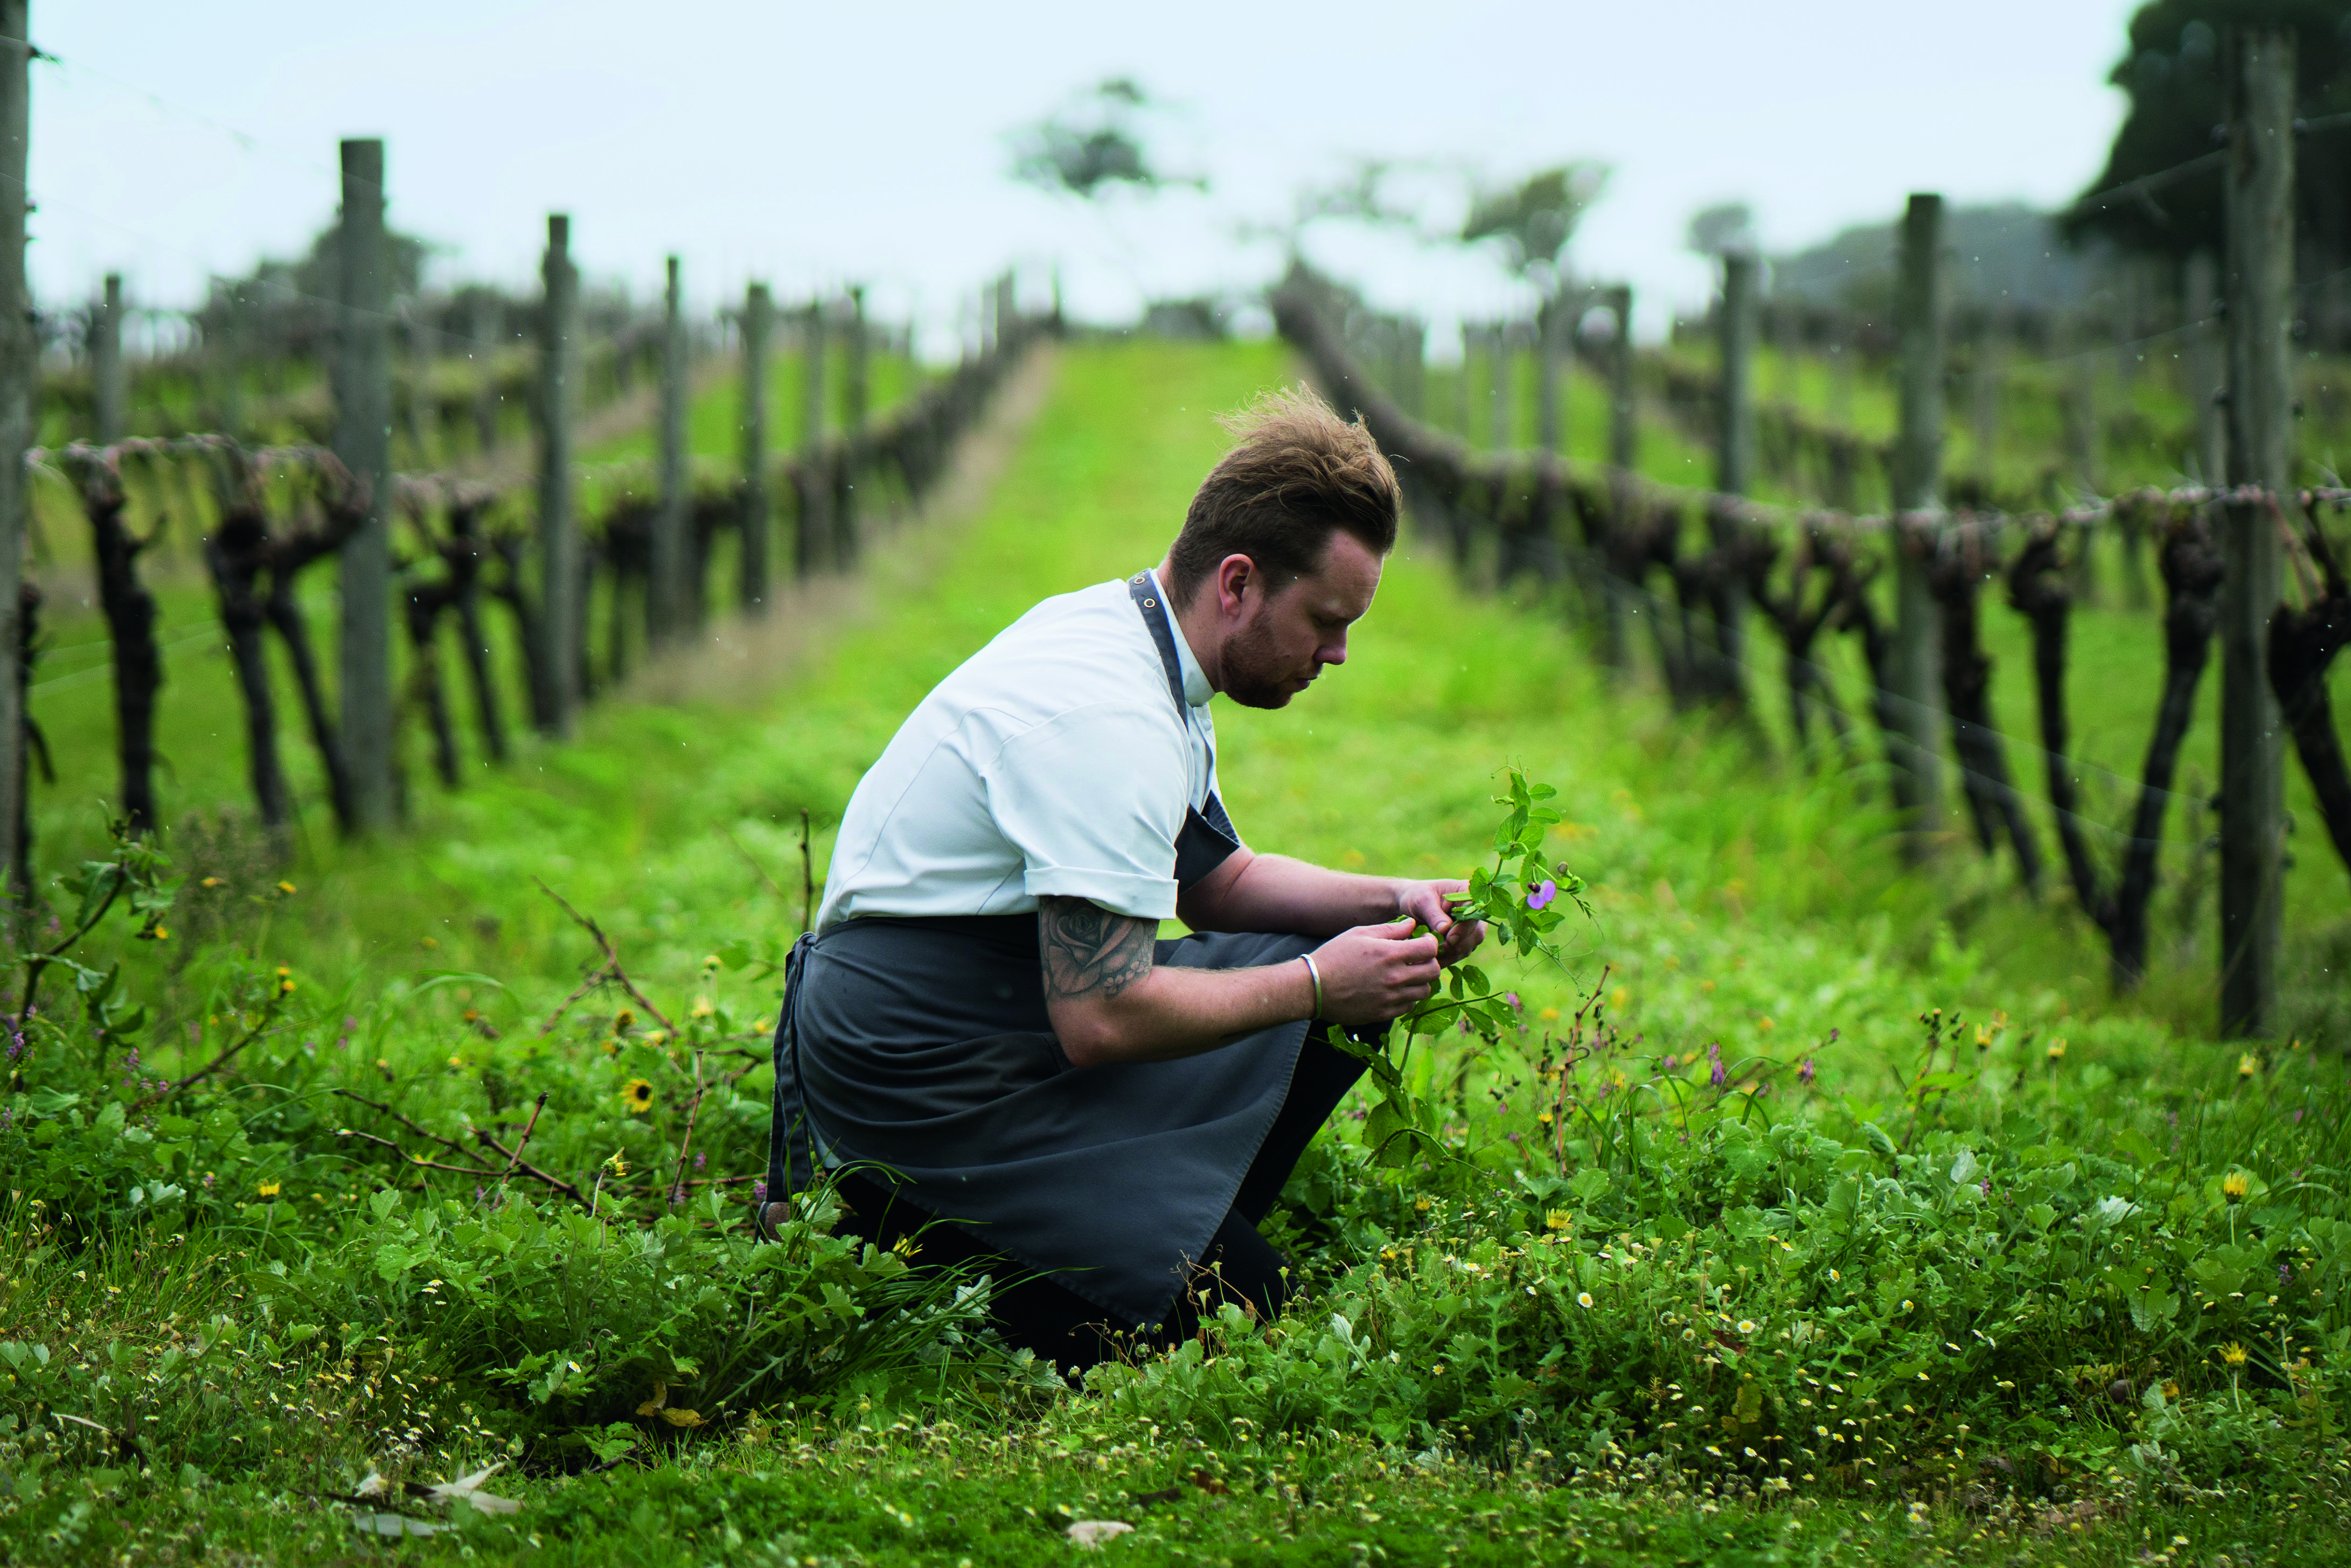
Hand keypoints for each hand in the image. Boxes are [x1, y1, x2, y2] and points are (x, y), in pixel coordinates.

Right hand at [1309, 919, 1440, 1025]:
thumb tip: (1412, 925)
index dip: (1430, 943)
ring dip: (1420, 981)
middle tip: (1418, 959)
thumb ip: (1390, 929)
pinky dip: (1408, 997)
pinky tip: (1395, 989)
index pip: (1430, 949)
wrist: (1313, 987)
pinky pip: (1409, 1006)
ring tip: (1407, 974)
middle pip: (1433, 971)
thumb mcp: (1359, 934)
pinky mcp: (1384, 1013)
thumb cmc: (1334, 956)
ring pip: (1425, 991)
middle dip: (1429, 962)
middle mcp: (1394, 977)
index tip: (1422, 942)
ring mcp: (1390, 998)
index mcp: (1389, 954)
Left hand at [1393, 878, 1485, 965]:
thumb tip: (1445, 930)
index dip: (1464, 928)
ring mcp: (1470, 927)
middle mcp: (1473, 911)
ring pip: (1470, 946)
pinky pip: (1460, 954)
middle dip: (1459, 945)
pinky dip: (1448, 958)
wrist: (1410, 905)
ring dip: (1452, 954)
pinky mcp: (1463, 941)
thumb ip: (1434, 915)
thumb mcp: (1421, 901)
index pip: (1474, 913)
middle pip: (1477, 933)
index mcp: (1467, 893)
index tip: (1449, 939)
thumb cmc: (1416, 897)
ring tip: (1432, 955)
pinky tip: (1433, 959)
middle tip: (1439, 950)